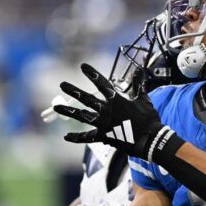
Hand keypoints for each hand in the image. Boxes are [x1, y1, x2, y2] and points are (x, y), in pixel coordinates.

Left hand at [53, 63, 184, 160]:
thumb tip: (139, 70)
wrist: (150, 139)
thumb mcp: (144, 99)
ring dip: (68, 110)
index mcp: (116, 99)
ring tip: (56, 106)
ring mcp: (102, 123)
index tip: (83, 66)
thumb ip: (138, 84)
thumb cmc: (148, 119)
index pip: (102, 83)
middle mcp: (106, 110)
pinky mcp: (103, 136)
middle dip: (73, 90)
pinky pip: (87, 137)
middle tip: (62, 84)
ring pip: (81, 115)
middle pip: (86, 98)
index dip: (92, 74)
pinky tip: (66, 136)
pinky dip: (76, 138)